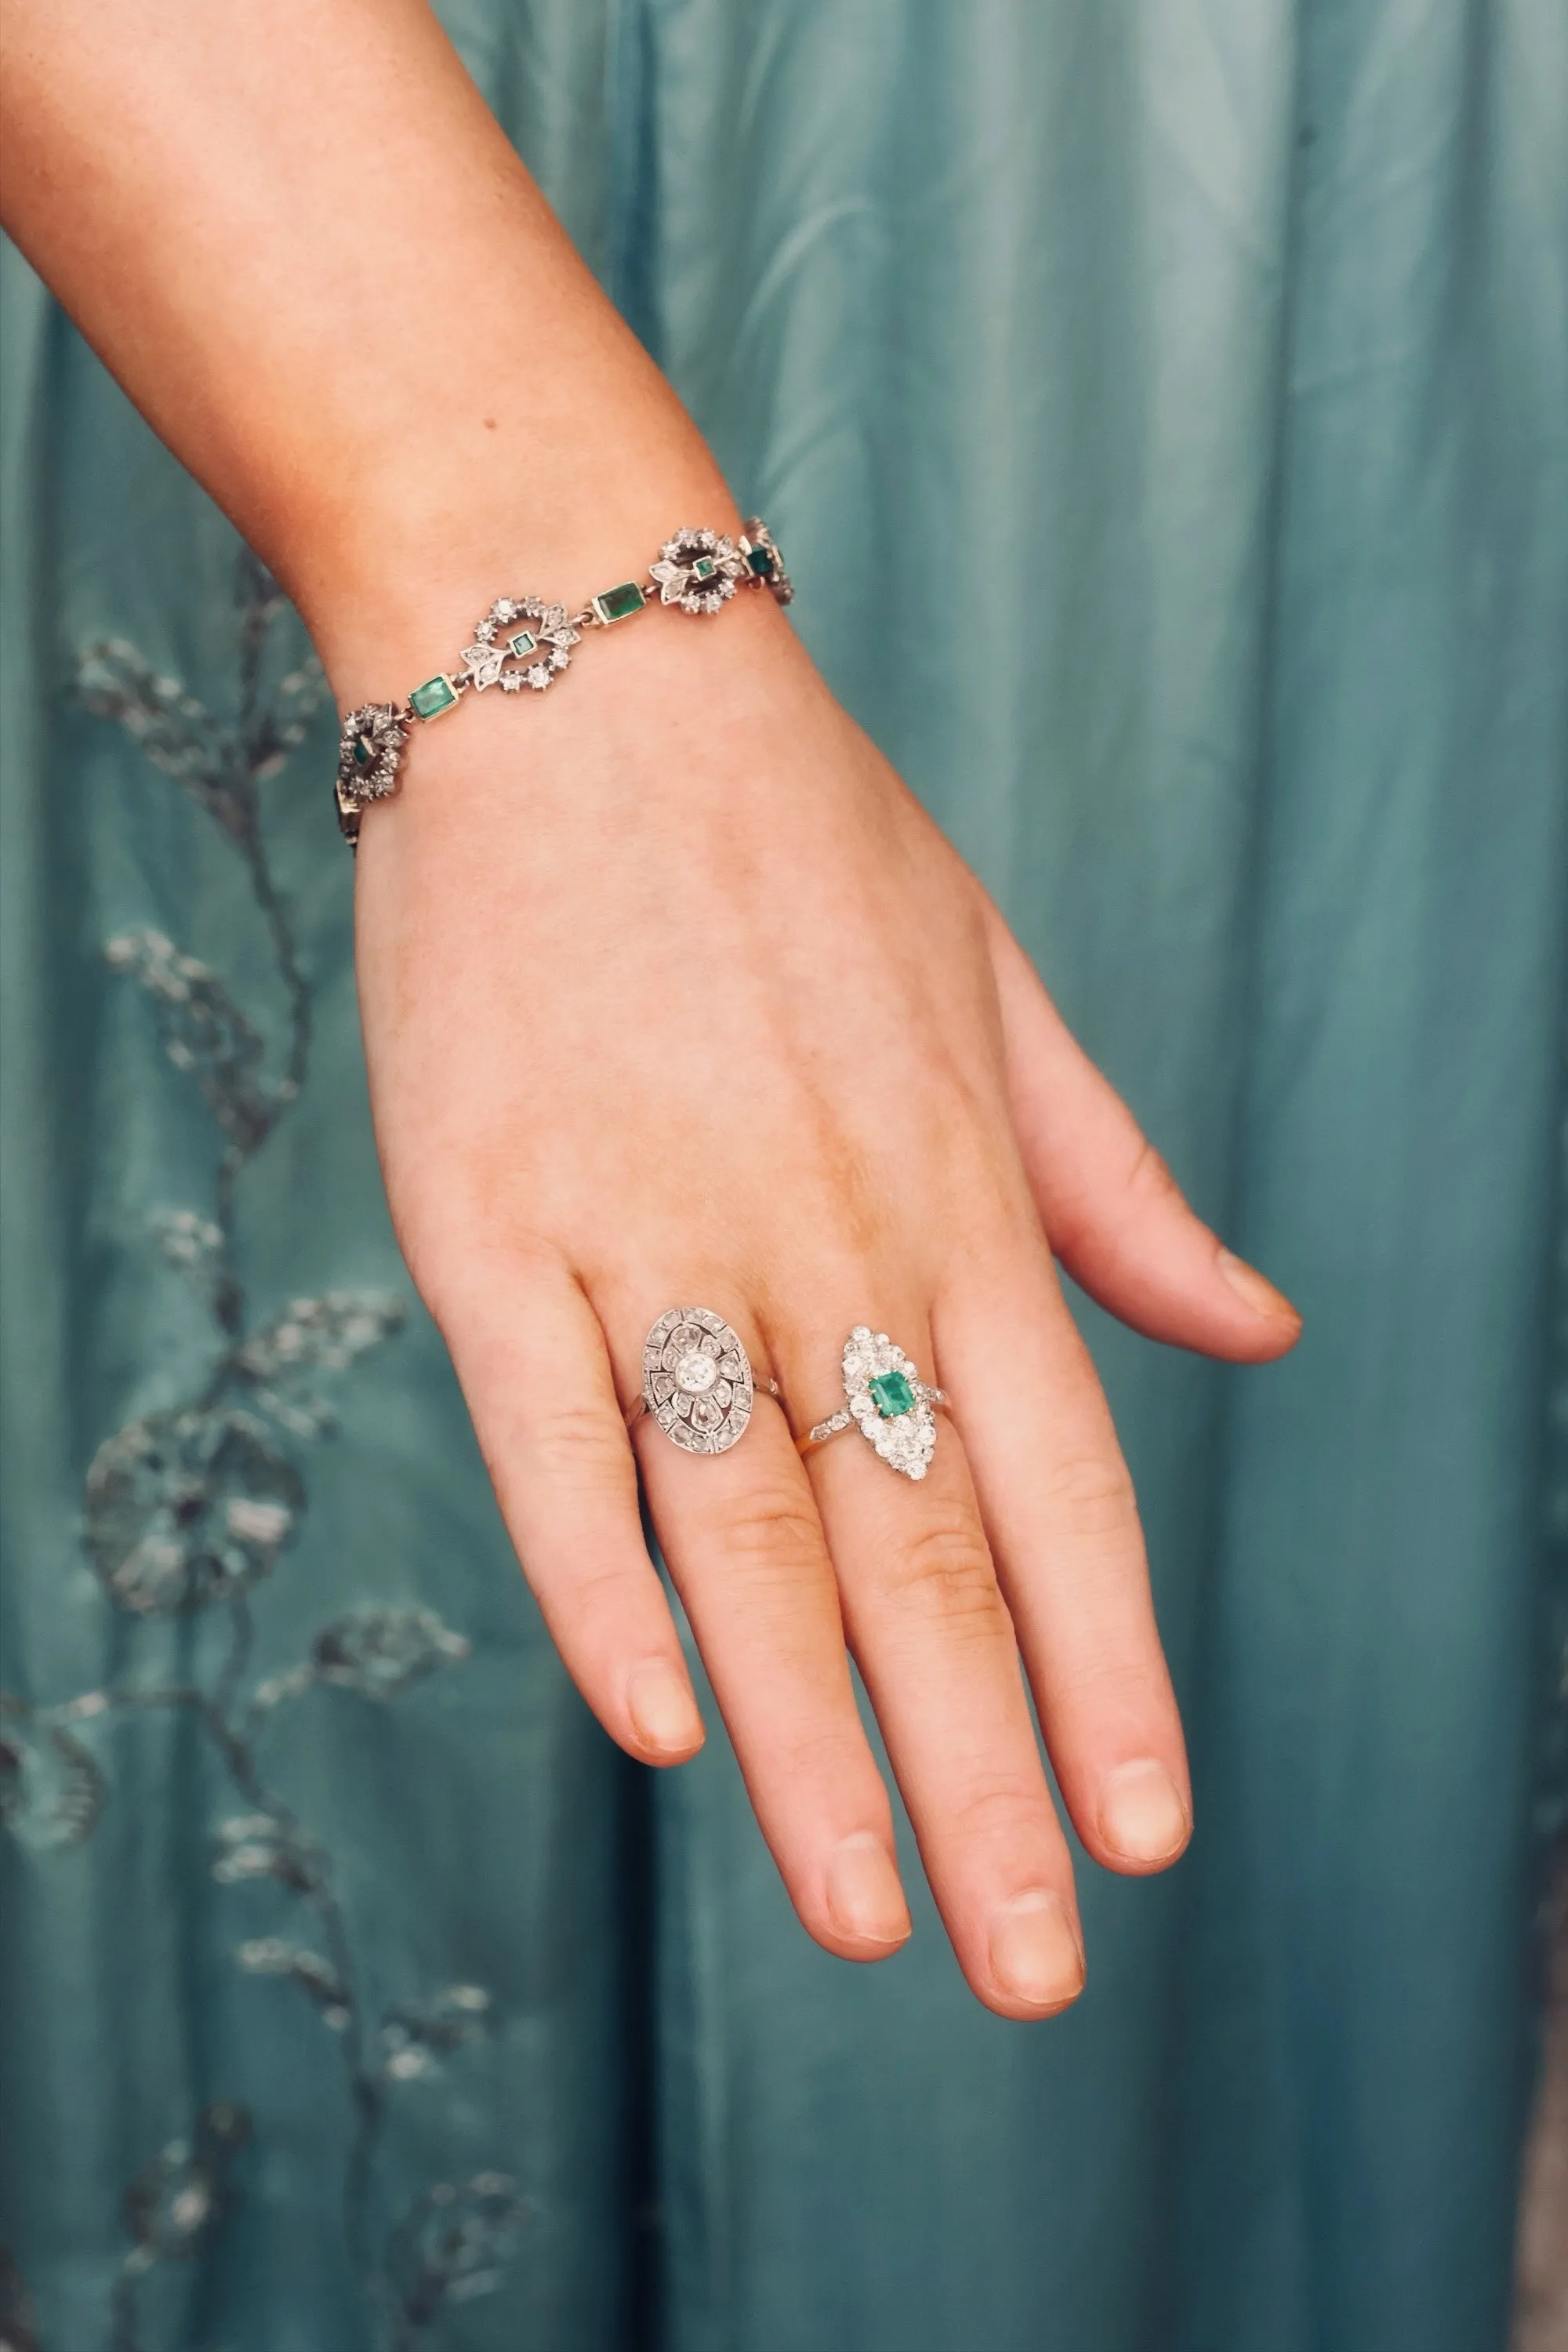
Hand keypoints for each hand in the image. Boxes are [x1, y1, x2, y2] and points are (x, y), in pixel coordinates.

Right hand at [353, 587, 1299, 2018]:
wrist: (574, 663)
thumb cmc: (796, 833)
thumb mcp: (999, 987)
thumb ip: (1117, 1187)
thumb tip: (1261, 1333)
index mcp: (961, 1191)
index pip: (1065, 1486)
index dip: (1111, 1673)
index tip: (1146, 1834)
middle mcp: (827, 1236)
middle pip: (920, 1554)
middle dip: (986, 1778)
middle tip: (1032, 1970)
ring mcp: (651, 1233)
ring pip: (749, 1538)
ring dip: (815, 1745)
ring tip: (871, 1920)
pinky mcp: (487, 1220)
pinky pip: (553, 1438)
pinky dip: (606, 1586)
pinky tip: (664, 1729)